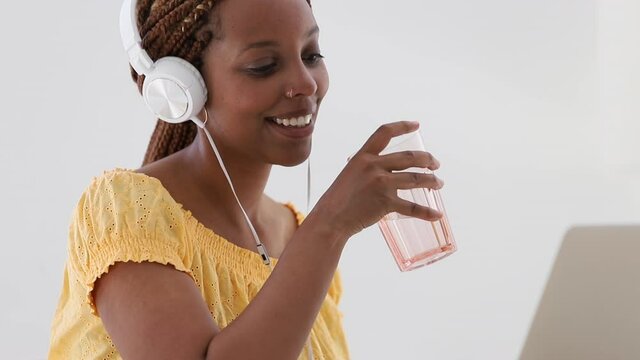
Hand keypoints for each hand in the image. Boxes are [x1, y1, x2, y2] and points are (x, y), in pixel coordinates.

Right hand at [313, 121, 443, 237]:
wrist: (331, 218)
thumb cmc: (339, 198)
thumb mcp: (350, 173)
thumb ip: (367, 168)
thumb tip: (386, 170)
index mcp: (363, 156)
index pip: (385, 133)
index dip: (402, 126)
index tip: (416, 125)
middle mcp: (373, 166)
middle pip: (410, 158)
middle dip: (427, 160)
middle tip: (435, 165)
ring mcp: (381, 184)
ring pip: (416, 179)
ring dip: (432, 181)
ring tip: (439, 184)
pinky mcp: (386, 203)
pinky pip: (412, 207)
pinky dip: (427, 211)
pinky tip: (436, 214)